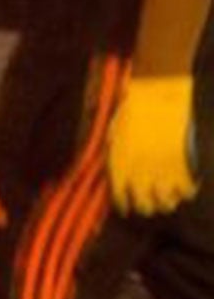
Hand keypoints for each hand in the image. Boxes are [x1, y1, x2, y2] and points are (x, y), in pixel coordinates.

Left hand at [107, 76, 199, 215]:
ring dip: (166, 202)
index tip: (126, 207)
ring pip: (166, 203)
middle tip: (148, 202)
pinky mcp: (184, 166)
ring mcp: (163, 170)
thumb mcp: (115, 131)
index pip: (119, 196)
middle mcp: (140, 171)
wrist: (158, 92)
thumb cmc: (133, 107)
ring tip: (166, 196)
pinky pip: (186, 192)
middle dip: (145, 206)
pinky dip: (186, 192)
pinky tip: (184, 186)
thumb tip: (112, 172)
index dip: (123, 205)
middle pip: (143, 205)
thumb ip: (115, 154)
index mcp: (118, 161)